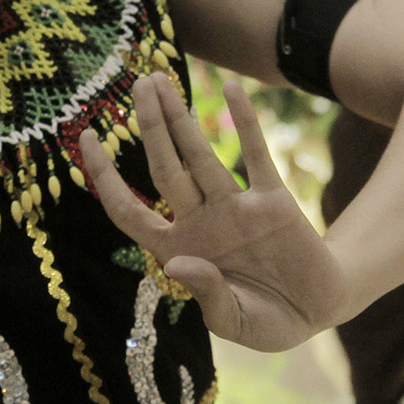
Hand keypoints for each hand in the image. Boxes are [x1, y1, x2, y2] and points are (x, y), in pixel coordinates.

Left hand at [84, 72, 349, 351]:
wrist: (318, 312)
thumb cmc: (267, 321)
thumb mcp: (235, 322)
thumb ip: (208, 295)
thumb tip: (178, 262)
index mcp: (177, 250)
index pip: (128, 209)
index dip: (104, 177)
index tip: (86, 138)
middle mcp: (200, 221)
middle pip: (164, 168)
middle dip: (149, 127)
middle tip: (138, 84)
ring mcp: (235, 207)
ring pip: (200, 156)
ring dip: (180, 118)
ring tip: (160, 80)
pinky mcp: (273, 201)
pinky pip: (255, 155)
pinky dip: (244, 122)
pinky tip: (230, 89)